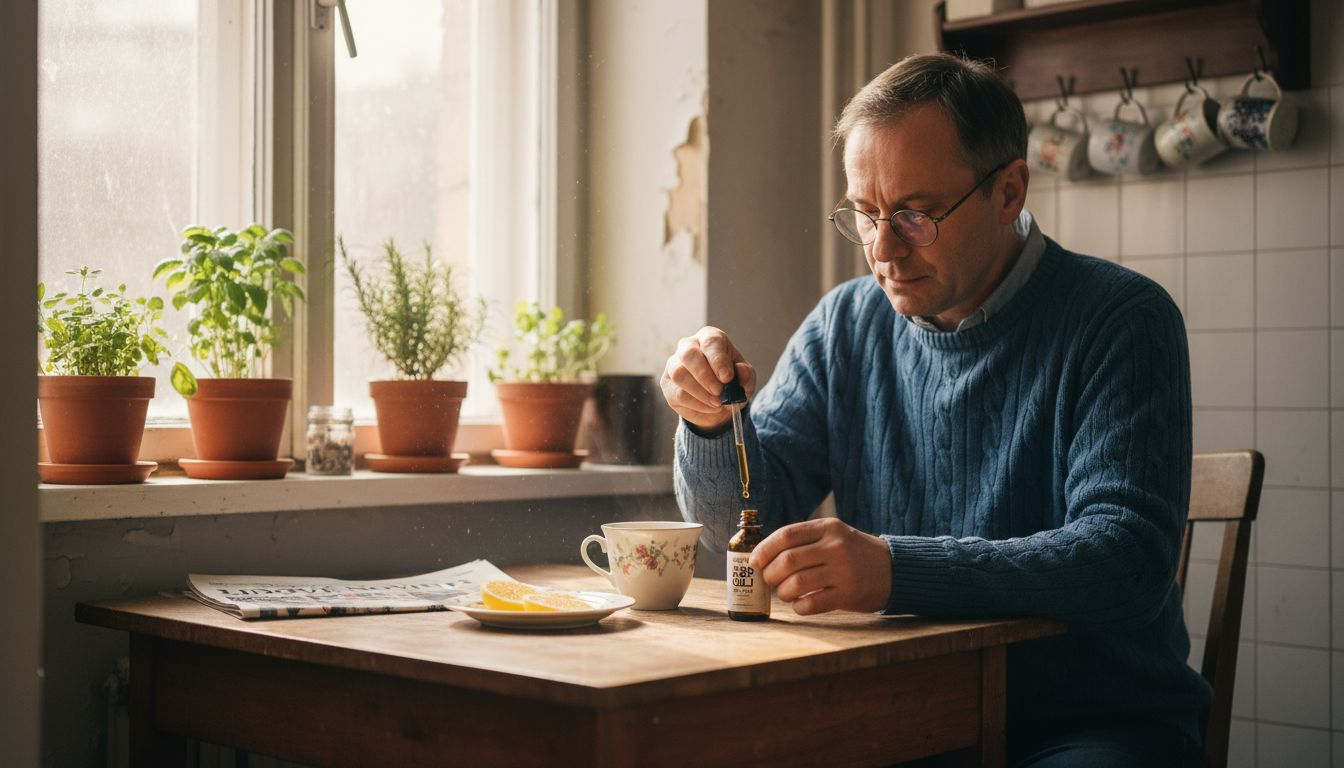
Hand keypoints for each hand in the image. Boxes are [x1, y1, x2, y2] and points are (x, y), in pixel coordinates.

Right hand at [660, 326, 756, 431]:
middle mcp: (688, 346)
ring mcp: (674, 364)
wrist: (718, 402)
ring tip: (718, 403)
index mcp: (710, 338)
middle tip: (719, 392)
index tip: (727, 377)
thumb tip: (740, 371)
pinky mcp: (667, 384)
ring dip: (700, 392)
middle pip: (689, 354)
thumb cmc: (731, 382)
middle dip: (705, 375)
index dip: (718, 360)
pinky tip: (709, 407)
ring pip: (679, 374)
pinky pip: (678, 394)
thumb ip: (746, 374)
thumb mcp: (745, 379)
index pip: (710, 342)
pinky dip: (697, 404)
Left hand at [749, 518, 891, 614]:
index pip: (786, 535)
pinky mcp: (848, 595)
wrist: (895, 569)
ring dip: (783, 592)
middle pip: (787, 560)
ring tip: (785, 593)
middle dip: (770, 574)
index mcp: (828, 528)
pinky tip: (800, 605)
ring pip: (796, 583)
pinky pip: (811, 604)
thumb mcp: (834, 534)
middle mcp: (835, 547)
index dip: (764, 550)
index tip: (755, 561)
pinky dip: (798, 607)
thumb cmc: (855, 553)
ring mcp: (843, 571)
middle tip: (770, 580)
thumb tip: (764, 555)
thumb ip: (805, 540)